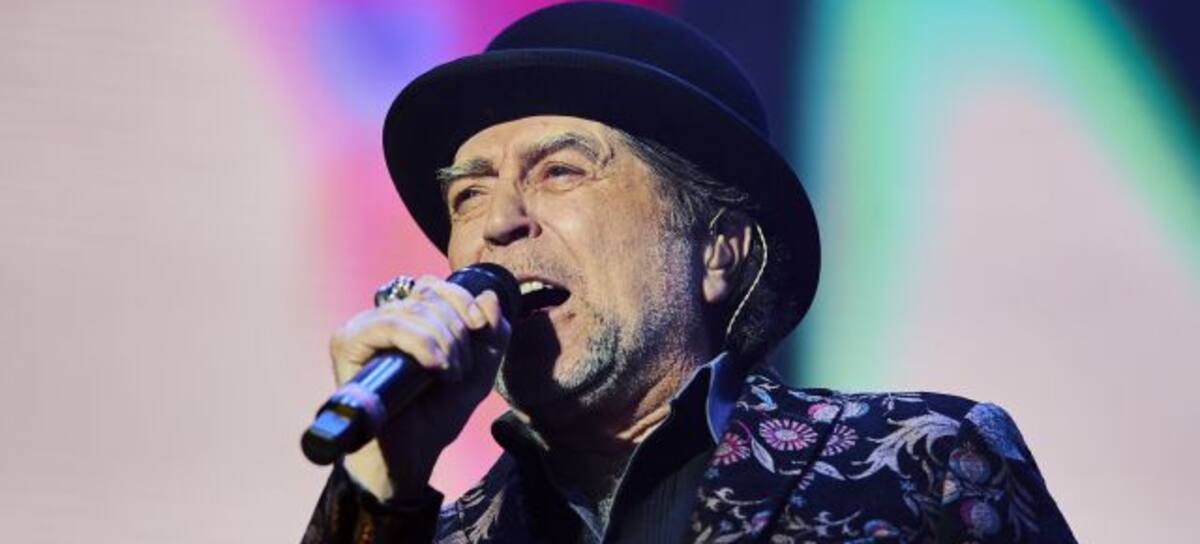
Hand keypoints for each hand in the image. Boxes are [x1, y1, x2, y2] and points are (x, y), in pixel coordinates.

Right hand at [329, 275, 510, 500]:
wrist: (411, 455)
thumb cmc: (437, 414)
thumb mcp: (478, 371)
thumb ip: (492, 333)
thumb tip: (489, 295)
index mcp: (409, 319)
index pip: (434, 286)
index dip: (461, 300)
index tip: (480, 327)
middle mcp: (383, 319)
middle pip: (427, 295)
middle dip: (456, 330)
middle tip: (460, 370)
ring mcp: (362, 329)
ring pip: (413, 310)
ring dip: (444, 342)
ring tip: (449, 375)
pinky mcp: (347, 343)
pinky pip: (390, 326)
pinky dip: (422, 344)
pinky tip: (435, 368)